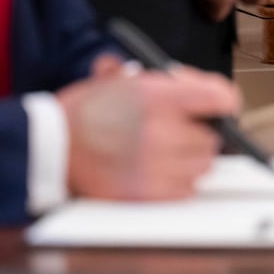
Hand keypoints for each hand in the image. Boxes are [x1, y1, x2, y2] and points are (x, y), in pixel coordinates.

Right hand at [57, 53, 239, 200]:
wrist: (50, 147)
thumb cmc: (84, 113)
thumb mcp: (121, 80)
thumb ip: (164, 81)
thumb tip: (196, 85)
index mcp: (157, 97)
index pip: (221, 97)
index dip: (224, 101)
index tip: (219, 105)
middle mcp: (161, 131)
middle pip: (213, 136)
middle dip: (201, 131)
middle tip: (182, 128)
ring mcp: (156, 165)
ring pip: (202, 164)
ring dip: (191, 158)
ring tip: (163, 150)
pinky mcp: (147, 193)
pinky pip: (186, 189)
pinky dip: (178, 181)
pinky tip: (156, 169)